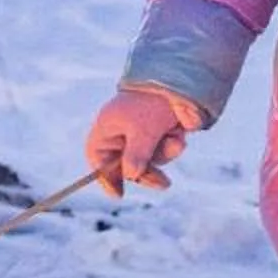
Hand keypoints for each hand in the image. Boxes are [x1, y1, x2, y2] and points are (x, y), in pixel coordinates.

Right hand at [87, 85, 204, 195]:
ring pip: (148, 160)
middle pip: (126, 165)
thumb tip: (130, 176)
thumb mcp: (143, 132)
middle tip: (164, 183)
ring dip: (165, 154)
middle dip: (147, 172)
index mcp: (107, 128)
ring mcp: (139, 133)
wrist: (179, 83)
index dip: (106, 176)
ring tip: (175, 139)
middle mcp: (120, 132)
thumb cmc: (152, 104)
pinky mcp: (157, 133)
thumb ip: (136, 156)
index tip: (119, 194)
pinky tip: (178, 133)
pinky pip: (162, 151)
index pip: (98, 158)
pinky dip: (172, 146)